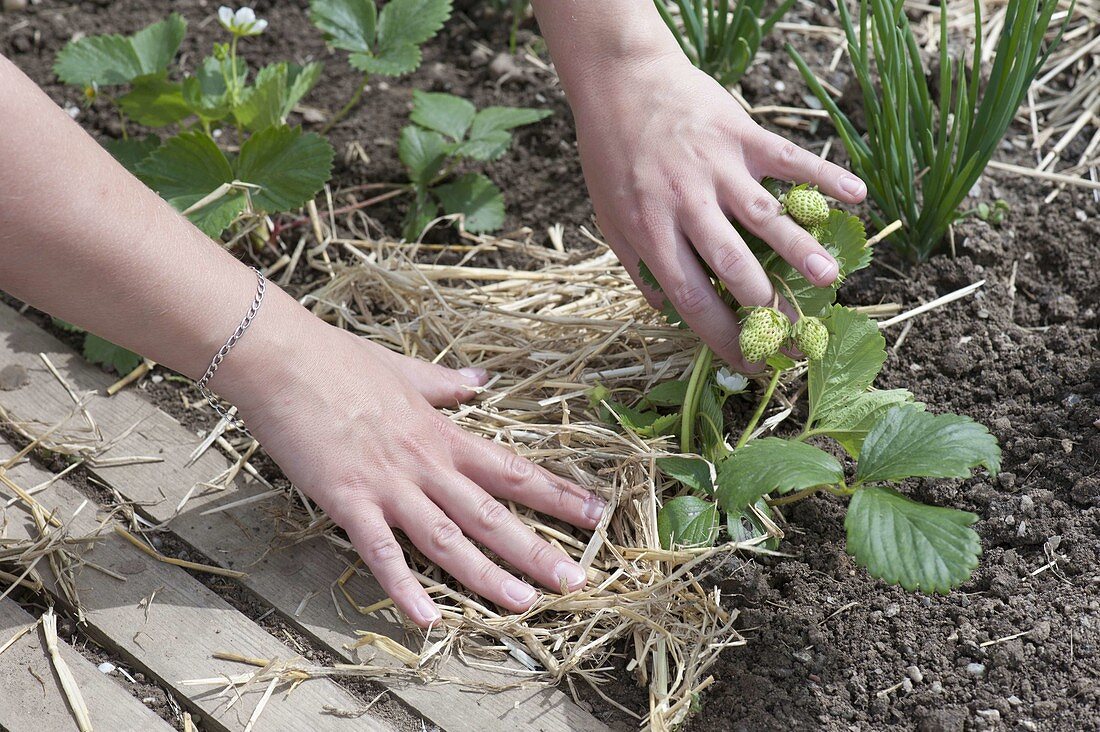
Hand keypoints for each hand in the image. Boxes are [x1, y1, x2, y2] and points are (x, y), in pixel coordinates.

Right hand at [216, 298, 603, 626]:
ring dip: (487, 574)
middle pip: (491, 513)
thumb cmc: (340, 361)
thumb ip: (446, 383)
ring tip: (524, 603)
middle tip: (577, 580)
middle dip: (536, 549)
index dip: (557, 493)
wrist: (285, 359)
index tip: (596, 513)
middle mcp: (427, 464)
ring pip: (448, 538)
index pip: (512, 468)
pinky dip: (404, 585)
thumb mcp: (404, 370)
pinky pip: (381, 551)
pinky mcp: (348, 500)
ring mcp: (390, 485)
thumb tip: (481, 380)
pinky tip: (427, 618)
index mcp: (443, 435)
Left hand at [570, 54, 866, 369]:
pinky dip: (823, 176)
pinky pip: (788, 158)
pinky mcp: (740, 134)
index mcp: (651, 233)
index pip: (692, 298)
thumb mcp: (609, 219)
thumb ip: (639, 266)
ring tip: (829, 279)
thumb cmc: (611, 155)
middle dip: (769, 307)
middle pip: (733, 265)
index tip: (751, 364)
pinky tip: (855, 196)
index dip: (724, 336)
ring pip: (764, 216)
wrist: (618, 81)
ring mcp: (716, 168)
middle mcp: (686, 204)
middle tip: (800, 336)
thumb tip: (668, 313)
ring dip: (800, 249)